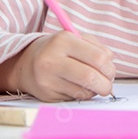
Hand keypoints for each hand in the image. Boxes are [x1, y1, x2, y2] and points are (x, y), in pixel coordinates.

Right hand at [0, 31, 114, 101]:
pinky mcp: (46, 95)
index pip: (97, 57)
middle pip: (90, 77)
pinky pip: (74, 99)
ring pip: (83, 91)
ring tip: (94, 84)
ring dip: (95, 90)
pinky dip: (83, 95)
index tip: (111, 72)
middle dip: (106, 84)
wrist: (26, 64)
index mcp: (63, 40)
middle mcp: (51, 60)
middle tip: (108, 84)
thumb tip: (110, 68)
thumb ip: (97, 48)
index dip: (110, 68)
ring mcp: (47, 80)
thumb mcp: (76, 39)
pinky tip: (79, 88)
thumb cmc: (59, 50)